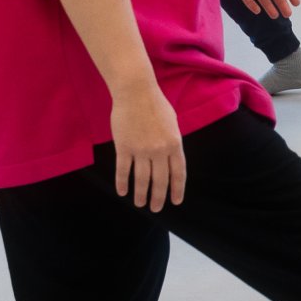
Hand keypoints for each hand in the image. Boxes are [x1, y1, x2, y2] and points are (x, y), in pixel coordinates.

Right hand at [110, 85, 186, 211]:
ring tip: (140, 204)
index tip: (175, 201)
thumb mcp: (172, 123)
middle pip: (160, 180)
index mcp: (175, 144)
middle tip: (155, 208)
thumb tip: (171, 157)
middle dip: (158, 197)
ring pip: (142, 179)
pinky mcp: (124, 147)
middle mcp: (159, 150)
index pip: (178, 173)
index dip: (177, 189)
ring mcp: (141, 150)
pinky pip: (124, 170)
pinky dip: (122, 183)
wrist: (135, 91)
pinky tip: (122, 191)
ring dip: (141, 194)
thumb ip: (173, 141)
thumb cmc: (155, 104)